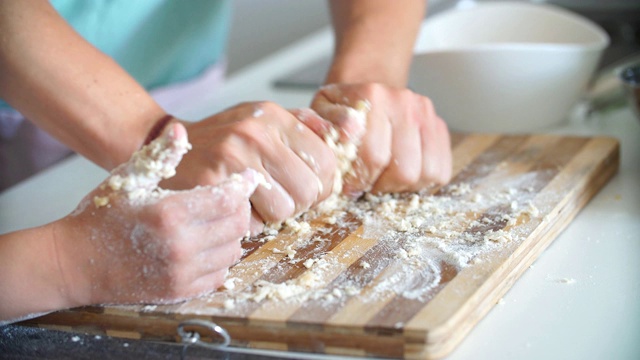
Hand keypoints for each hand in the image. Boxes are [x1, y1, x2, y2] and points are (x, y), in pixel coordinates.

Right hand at [54, 123, 260, 305]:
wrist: (74, 264)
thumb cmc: (101, 215)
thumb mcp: (128, 178)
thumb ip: (160, 155)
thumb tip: (181, 130)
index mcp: (169, 213)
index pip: (226, 199)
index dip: (243, 186)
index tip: (248, 177)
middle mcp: (180, 246)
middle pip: (237, 225)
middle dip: (241, 208)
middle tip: (232, 198)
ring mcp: (181, 273)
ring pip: (233, 251)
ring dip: (232, 233)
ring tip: (217, 220)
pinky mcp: (180, 292)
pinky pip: (220, 274)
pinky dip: (221, 258)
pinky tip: (207, 244)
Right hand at [163, 102, 336, 231]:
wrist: (161, 145)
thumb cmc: (221, 139)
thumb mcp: (262, 119)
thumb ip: (306, 125)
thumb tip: (350, 129)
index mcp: (272, 116)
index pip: (326, 162)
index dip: (323, 184)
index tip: (309, 188)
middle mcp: (253, 133)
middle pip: (308, 191)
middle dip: (299, 202)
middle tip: (281, 198)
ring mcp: (230, 159)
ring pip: (283, 210)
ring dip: (273, 215)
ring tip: (256, 202)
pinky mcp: (210, 186)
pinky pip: (251, 223)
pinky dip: (248, 223)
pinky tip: (236, 208)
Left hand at [310, 83, 451, 196]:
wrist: (368, 86)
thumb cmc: (343, 107)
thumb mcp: (322, 111)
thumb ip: (324, 124)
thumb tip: (347, 133)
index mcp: (373, 96)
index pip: (373, 156)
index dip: (359, 180)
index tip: (349, 186)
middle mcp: (404, 102)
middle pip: (403, 170)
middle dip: (381, 186)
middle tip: (367, 182)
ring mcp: (425, 114)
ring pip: (424, 174)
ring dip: (402, 185)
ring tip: (384, 177)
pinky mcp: (439, 127)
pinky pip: (440, 170)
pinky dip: (421, 182)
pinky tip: (401, 173)